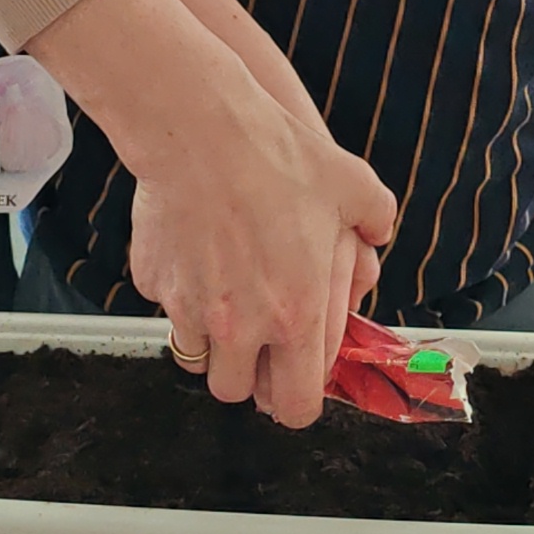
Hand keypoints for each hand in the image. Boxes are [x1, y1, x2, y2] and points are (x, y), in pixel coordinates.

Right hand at [42, 0, 398, 427]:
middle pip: (236, 392)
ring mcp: (192, 308)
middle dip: (247, 375)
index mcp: (297, 316)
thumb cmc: (279, 156)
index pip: (295, 405)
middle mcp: (242, 325)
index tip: (294, 380)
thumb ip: (374, 223)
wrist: (203, 128)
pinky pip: (167, 308)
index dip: (296, 401)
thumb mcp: (354, 186)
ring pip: (195, 358)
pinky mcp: (156, 284)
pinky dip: (179, 296)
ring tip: (225, 300)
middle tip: (256, 343)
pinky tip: (195, 256)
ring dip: (210, 342)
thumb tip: (376, 239)